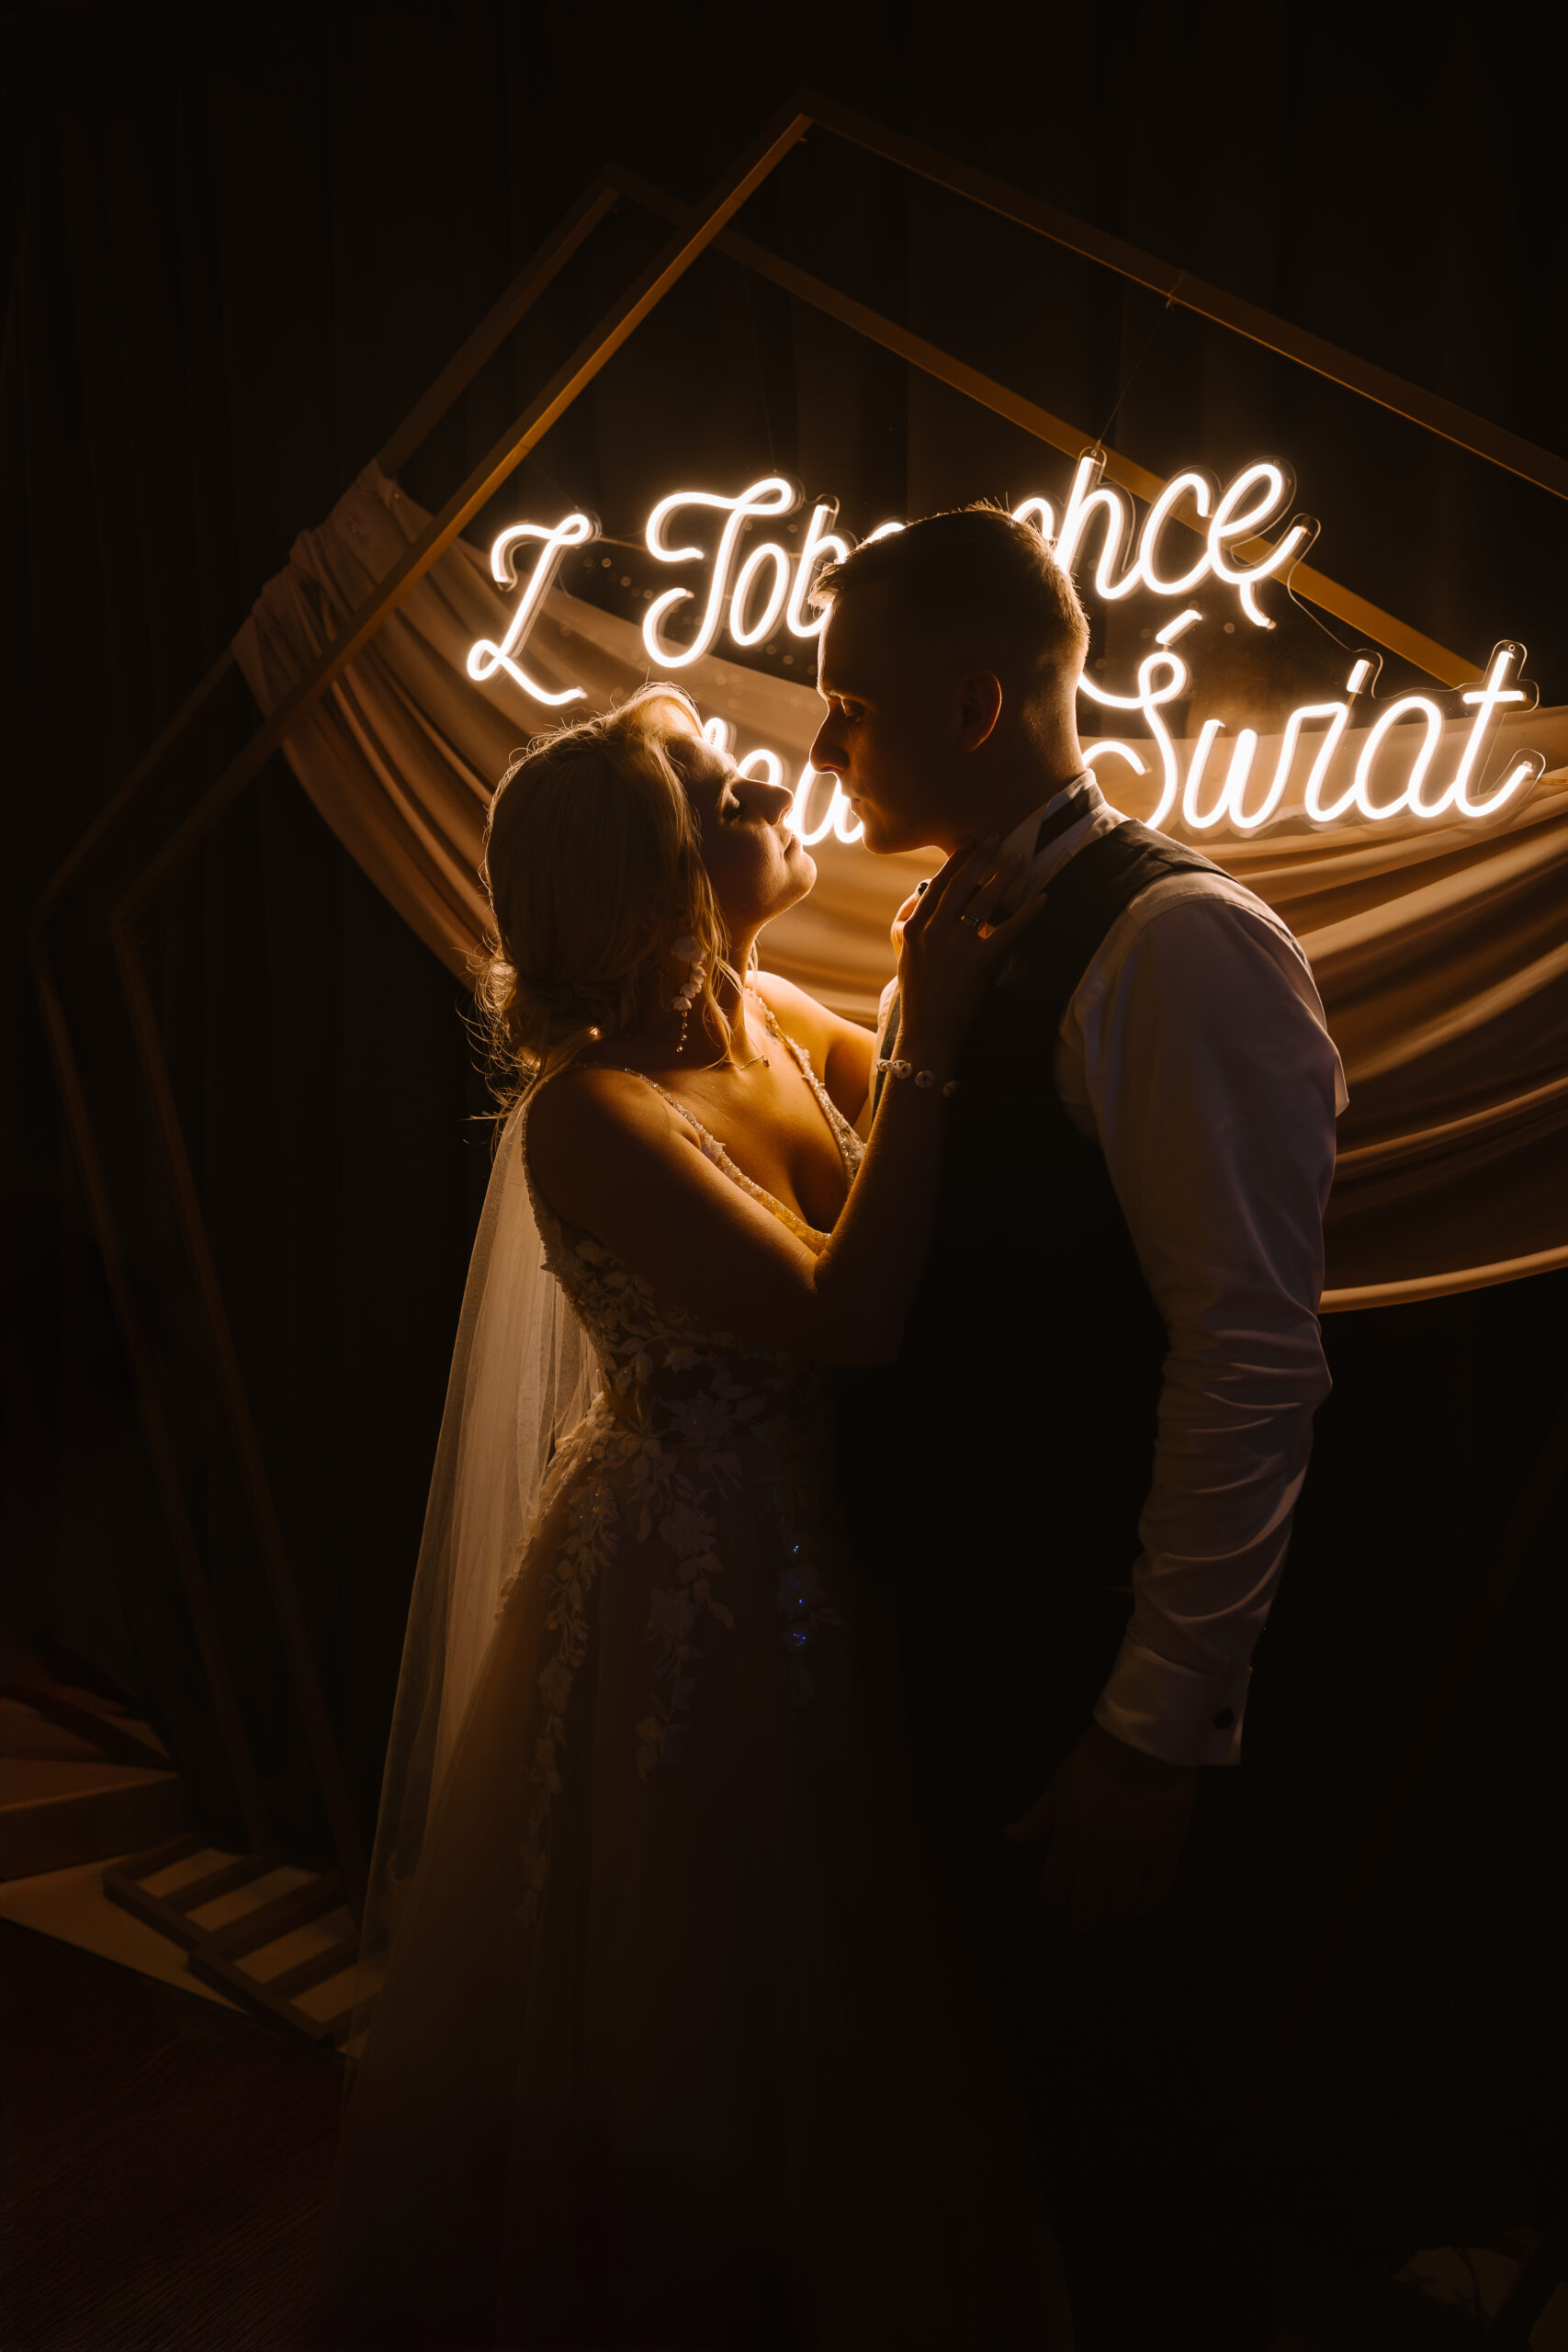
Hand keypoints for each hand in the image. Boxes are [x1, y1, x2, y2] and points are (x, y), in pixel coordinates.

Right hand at [894, 836, 1032, 1059]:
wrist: (926, 1032)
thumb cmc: (918, 996)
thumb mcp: (903, 955)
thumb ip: (909, 924)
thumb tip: (918, 896)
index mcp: (913, 928)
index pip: (937, 885)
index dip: (956, 862)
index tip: (969, 843)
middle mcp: (933, 931)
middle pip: (960, 884)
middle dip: (980, 857)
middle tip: (996, 837)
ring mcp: (955, 946)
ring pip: (983, 900)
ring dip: (1003, 876)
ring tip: (1019, 859)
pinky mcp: (978, 962)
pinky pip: (1008, 930)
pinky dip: (1028, 913)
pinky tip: (1042, 899)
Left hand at [1004, 1721, 1197, 1931]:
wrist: (1148, 1741)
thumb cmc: (1098, 1756)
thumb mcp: (1060, 1782)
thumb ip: (1039, 1815)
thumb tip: (1010, 1837)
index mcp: (1071, 1835)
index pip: (1057, 1881)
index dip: (1054, 1898)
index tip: (1055, 1902)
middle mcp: (1102, 1852)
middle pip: (1089, 1899)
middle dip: (1081, 1916)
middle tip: (1081, 1923)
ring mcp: (1138, 1853)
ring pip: (1123, 1899)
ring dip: (1113, 1912)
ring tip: (1110, 1914)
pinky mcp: (1169, 1848)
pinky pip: (1159, 1886)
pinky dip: (1148, 1902)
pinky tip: (1141, 1905)